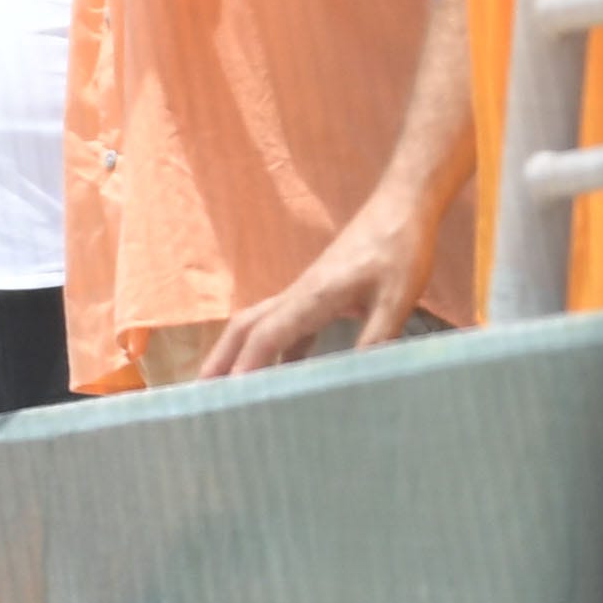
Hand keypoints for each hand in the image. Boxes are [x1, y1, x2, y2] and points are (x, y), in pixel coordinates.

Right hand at [202, 194, 436, 376]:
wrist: (400, 208)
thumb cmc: (399, 250)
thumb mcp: (397, 298)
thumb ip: (377, 337)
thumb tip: (359, 378)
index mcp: (314, 295)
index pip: (268, 334)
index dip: (247, 364)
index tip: (230, 394)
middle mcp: (298, 293)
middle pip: (246, 326)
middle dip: (222, 358)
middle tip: (202, 392)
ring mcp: (303, 291)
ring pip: (259, 324)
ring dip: (239, 353)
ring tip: (228, 387)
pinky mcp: (315, 291)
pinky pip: (284, 324)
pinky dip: (273, 349)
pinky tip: (280, 373)